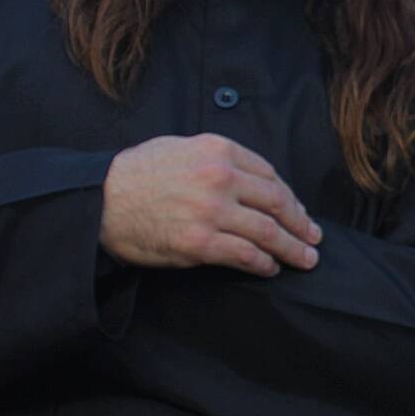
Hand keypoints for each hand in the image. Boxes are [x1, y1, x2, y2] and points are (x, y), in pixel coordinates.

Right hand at [99, 135, 321, 277]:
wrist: (100, 200)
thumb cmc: (138, 174)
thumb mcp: (182, 148)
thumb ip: (219, 159)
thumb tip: (252, 180)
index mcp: (219, 151)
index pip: (270, 176)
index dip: (291, 198)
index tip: (299, 211)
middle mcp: (220, 178)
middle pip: (278, 203)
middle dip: (301, 224)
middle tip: (314, 238)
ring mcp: (212, 211)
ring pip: (268, 232)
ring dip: (292, 248)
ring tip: (305, 259)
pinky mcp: (200, 242)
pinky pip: (245, 255)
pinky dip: (263, 264)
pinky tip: (270, 268)